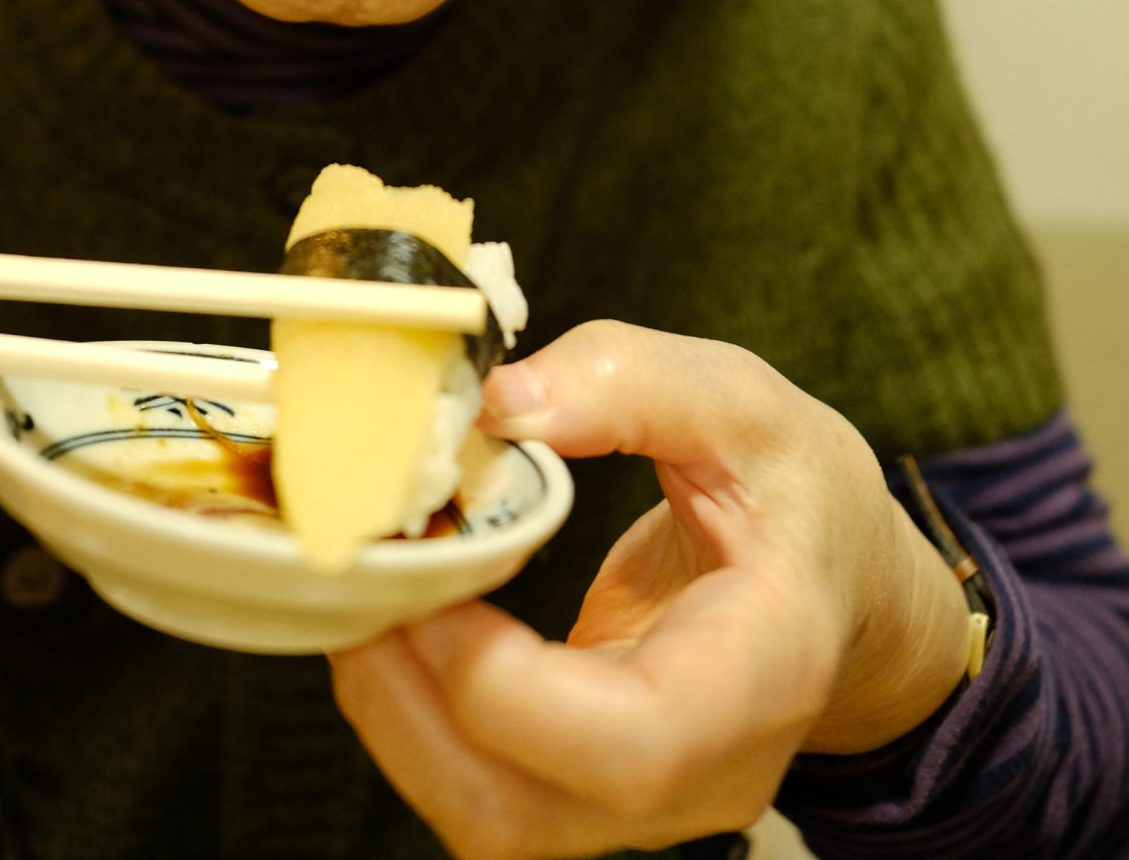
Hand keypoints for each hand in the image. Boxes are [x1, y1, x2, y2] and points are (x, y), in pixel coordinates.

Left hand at [332, 320, 969, 857]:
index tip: (432, 582)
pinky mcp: (583, 787)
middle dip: (413, 708)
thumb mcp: (744, 401)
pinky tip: (394, 619)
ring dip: (397, 717)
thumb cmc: (795, 493)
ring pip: (492, 821)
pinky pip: (482, 787)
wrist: (838, 581)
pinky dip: (415, 716)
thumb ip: (629, 382)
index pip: (635, 744)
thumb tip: (497, 402)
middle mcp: (702, 771)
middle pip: (531, 812)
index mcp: (764, 671)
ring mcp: (641, 801)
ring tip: (362, 593)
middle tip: (358, 580)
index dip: (508, 689)